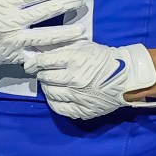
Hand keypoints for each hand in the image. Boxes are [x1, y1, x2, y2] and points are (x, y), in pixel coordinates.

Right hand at [0, 0, 84, 67]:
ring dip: (64, 33)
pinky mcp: (15, 56)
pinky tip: (66, 53)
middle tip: (80, 2)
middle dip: (65, 6)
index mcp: (7, 2)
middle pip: (44, 13)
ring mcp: (15, 40)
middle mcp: (13, 21)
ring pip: (44, 37)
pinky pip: (36, 57)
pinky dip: (50, 56)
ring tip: (81, 30)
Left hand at [24, 40, 155, 119]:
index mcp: (75, 60)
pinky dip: (53, 101)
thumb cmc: (103, 58)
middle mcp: (75, 79)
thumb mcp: (82, 46)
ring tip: (49, 83)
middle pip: (45, 77)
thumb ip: (61, 47)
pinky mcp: (83, 110)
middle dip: (40, 74)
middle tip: (41, 72)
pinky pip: (59, 108)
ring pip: (50, 92)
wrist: (126, 76)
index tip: (29, 64)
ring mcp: (78, 97)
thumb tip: (38, 50)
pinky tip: (55, 95)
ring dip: (46, 87)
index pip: (44, 62)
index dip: (33, 63)